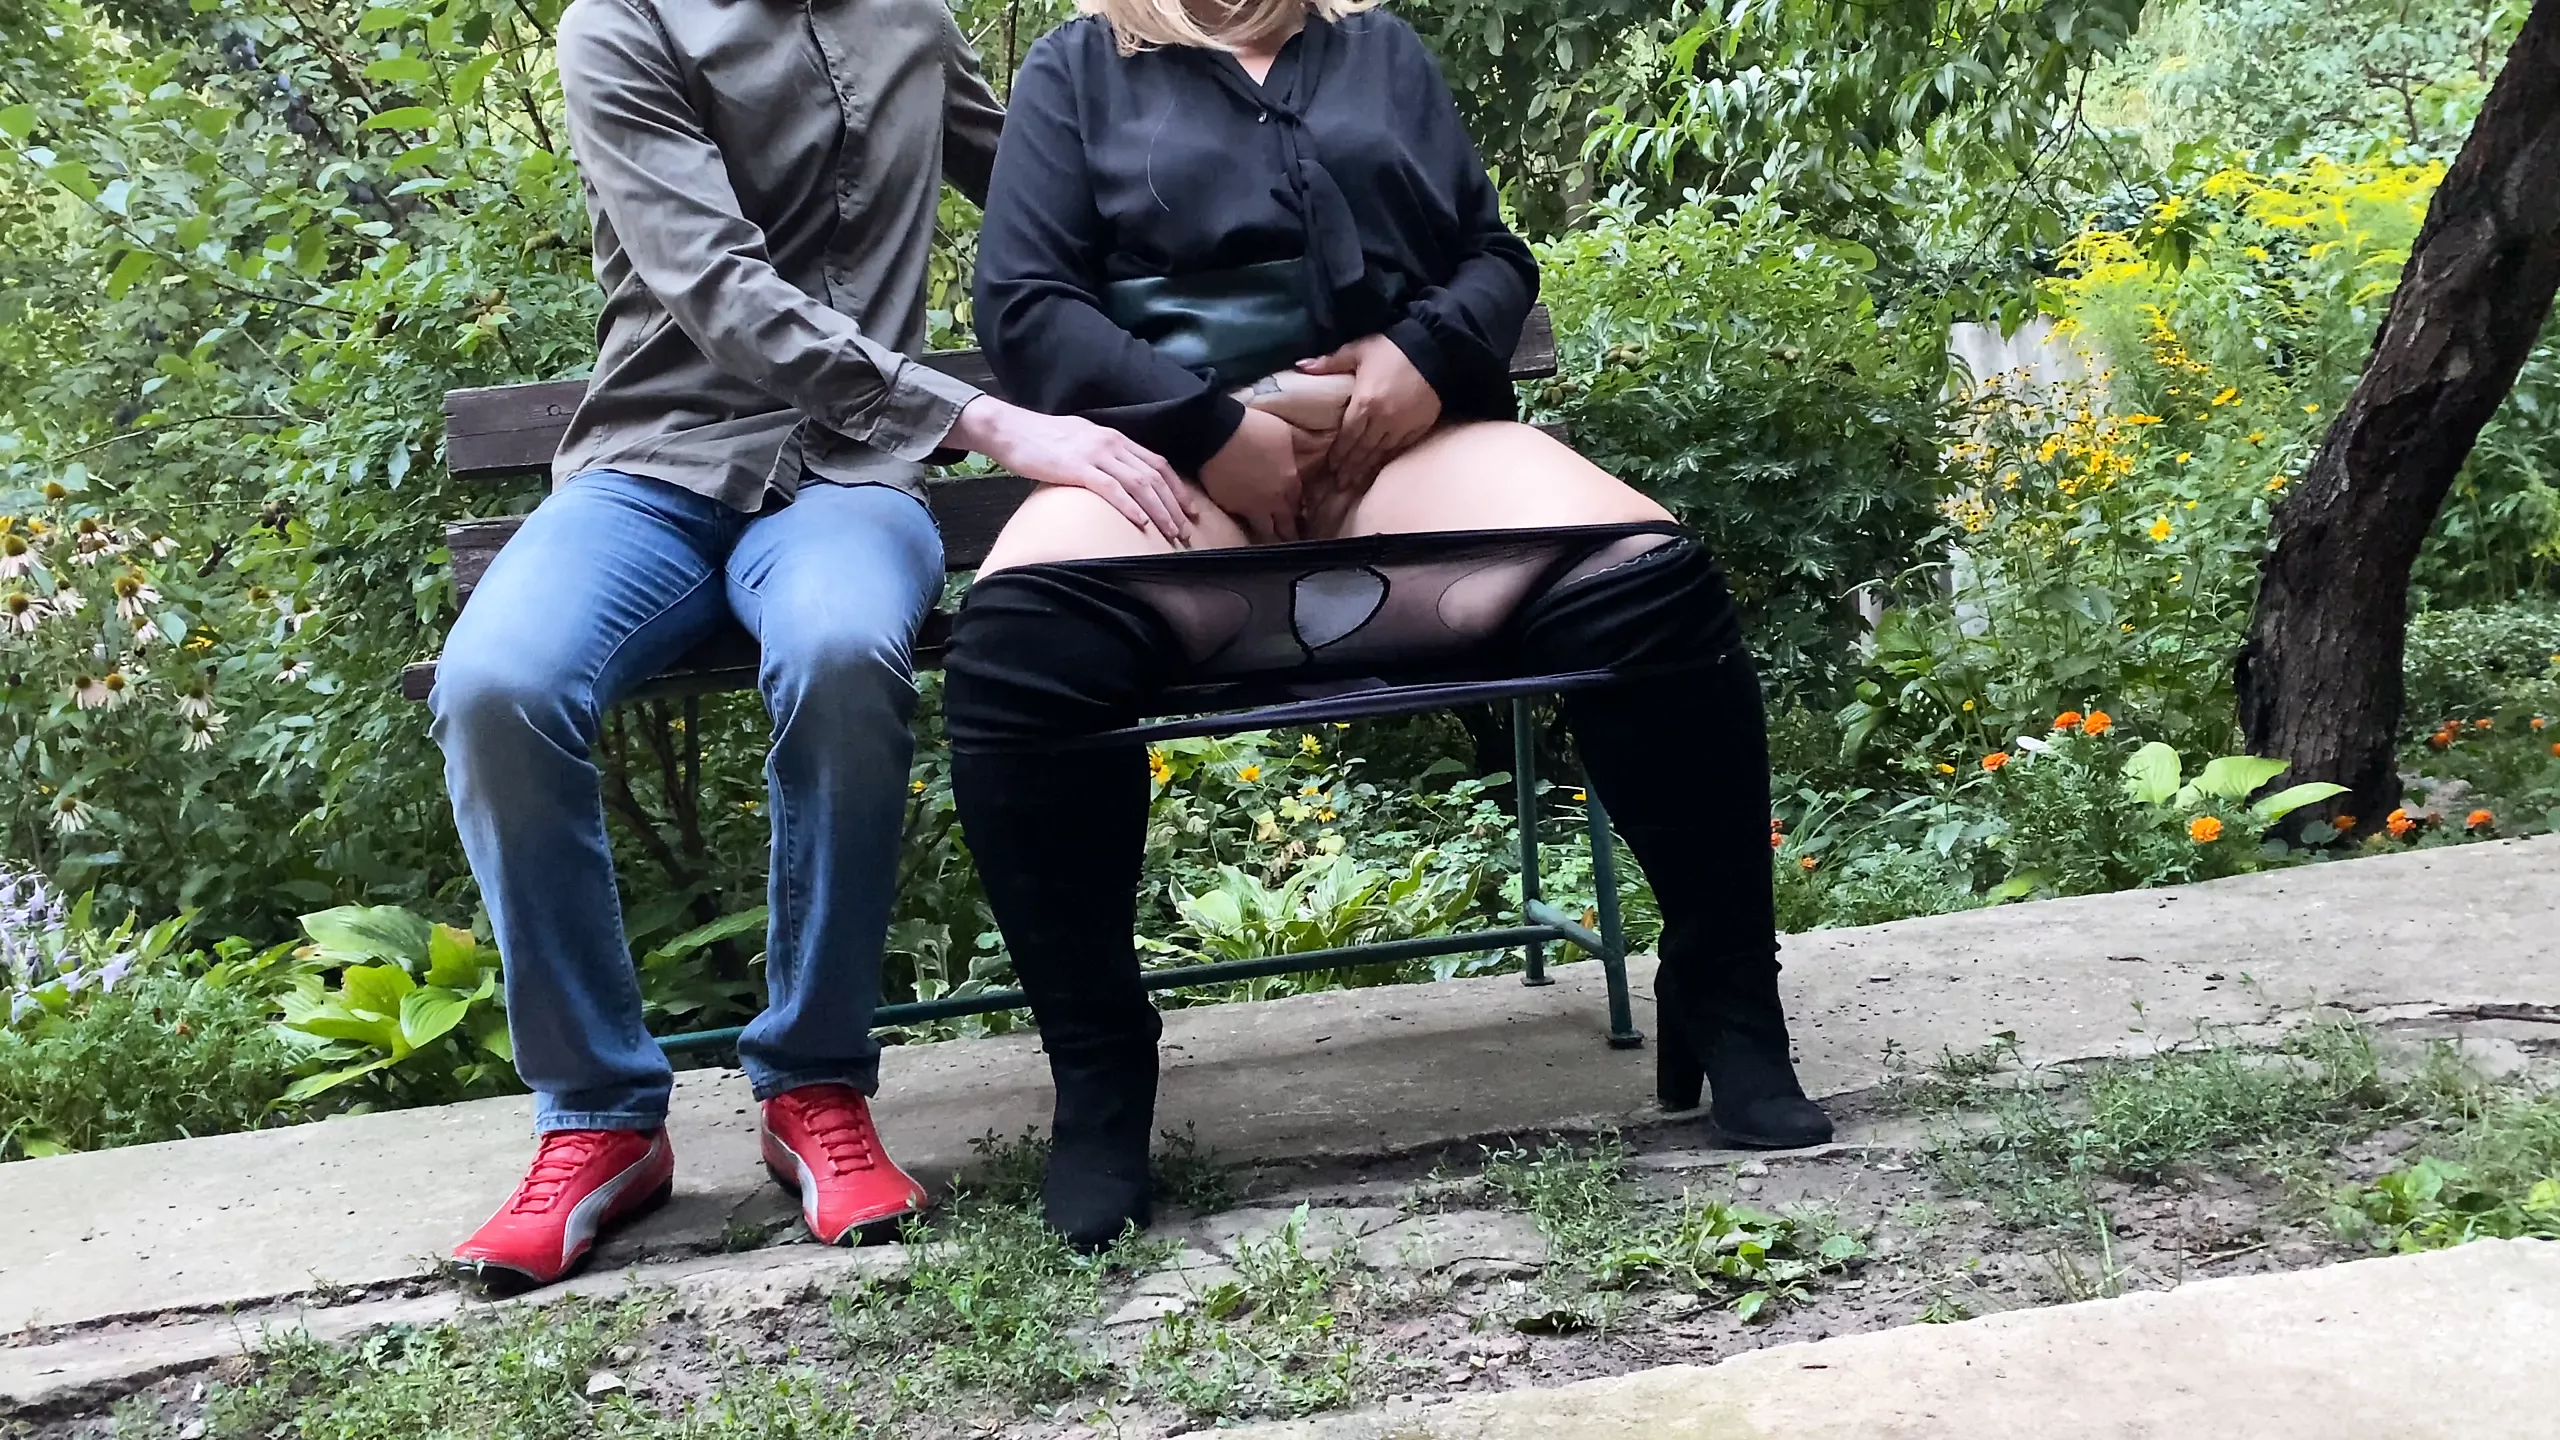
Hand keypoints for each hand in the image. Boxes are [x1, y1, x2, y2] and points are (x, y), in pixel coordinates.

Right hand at [948, 396, 1195, 541]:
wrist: (1011, 429)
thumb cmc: (1043, 440)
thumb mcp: (1083, 441)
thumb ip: (1105, 457)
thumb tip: (1121, 480)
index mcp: (1116, 438)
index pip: (1157, 463)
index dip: (1177, 488)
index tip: (1189, 510)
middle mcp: (1112, 444)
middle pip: (1154, 476)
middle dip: (1174, 505)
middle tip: (1186, 530)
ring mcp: (1095, 454)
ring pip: (1139, 484)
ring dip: (1158, 511)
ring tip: (1170, 532)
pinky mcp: (1077, 468)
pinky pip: (1111, 489)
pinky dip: (1129, 507)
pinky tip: (1140, 523)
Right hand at [1200, 408, 1316, 541]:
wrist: (1216, 434)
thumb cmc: (1253, 428)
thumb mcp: (1287, 431)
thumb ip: (1304, 442)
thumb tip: (1321, 443)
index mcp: (1289, 481)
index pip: (1299, 503)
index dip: (1299, 509)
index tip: (1300, 515)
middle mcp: (1273, 500)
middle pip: (1285, 524)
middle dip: (1289, 532)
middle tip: (1290, 538)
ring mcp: (1250, 506)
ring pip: (1265, 530)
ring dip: (1270, 535)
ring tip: (1272, 540)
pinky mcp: (1229, 506)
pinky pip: (1242, 521)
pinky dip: (1246, 523)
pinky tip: (1247, 524)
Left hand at [1296, 334, 1441, 496]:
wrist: (1435, 349)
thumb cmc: (1393, 348)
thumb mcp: (1359, 350)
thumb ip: (1330, 362)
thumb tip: (1301, 366)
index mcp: (1363, 403)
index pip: (1347, 436)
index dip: (1338, 453)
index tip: (1330, 466)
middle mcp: (1381, 420)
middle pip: (1362, 449)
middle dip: (1349, 467)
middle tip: (1339, 484)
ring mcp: (1401, 426)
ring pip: (1380, 453)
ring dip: (1366, 468)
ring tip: (1354, 482)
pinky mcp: (1418, 428)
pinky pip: (1399, 449)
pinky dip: (1386, 460)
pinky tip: (1379, 467)